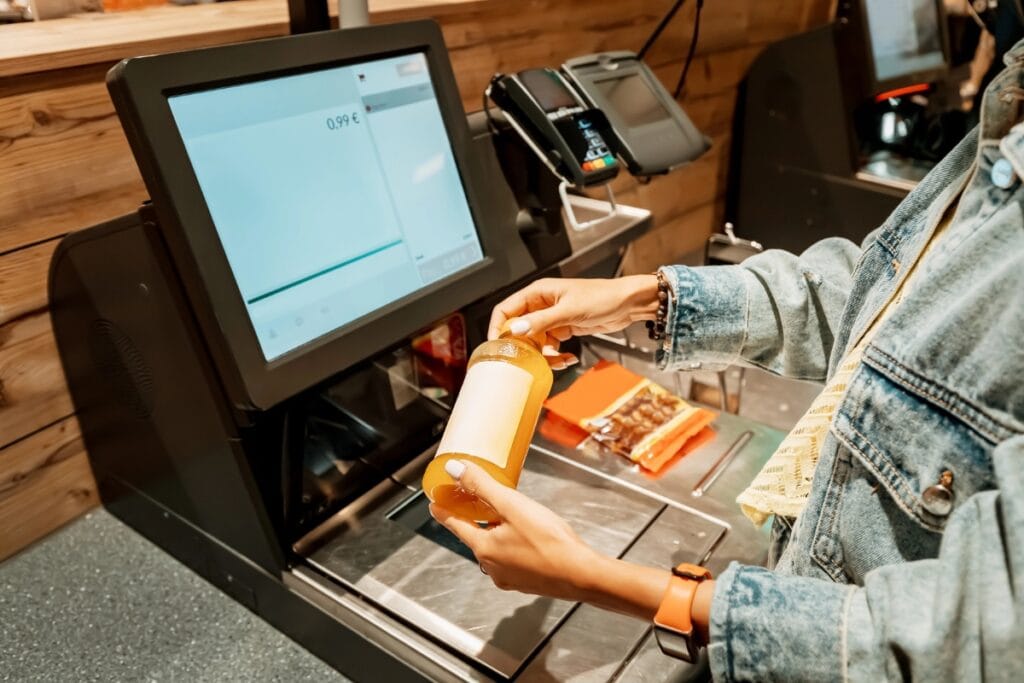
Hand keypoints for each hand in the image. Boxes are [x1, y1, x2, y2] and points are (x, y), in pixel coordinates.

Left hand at [429, 460, 679, 620]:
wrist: (582, 574)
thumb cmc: (549, 541)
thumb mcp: (512, 505)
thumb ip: (482, 486)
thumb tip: (454, 469)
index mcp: (484, 548)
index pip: (455, 526)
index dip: (444, 511)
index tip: (435, 503)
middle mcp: (492, 567)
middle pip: (475, 536)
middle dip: (475, 518)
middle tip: (476, 501)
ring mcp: (509, 577)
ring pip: (494, 548)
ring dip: (496, 531)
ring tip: (507, 514)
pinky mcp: (527, 581)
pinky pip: (510, 558)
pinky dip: (511, 543)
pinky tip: (527, 535)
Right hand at [487, 276, 660, 365]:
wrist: (627, 304)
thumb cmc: (602, 297)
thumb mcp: (569, 311)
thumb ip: (541, 321)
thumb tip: (515, 329)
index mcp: (537, 293)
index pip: (505, 309)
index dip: (499, 328)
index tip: (498, 347)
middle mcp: (541, 305)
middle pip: (519, 329)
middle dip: (525, 348)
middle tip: (531, 362)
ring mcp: (552, 318)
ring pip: (535, 342)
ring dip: (543, 356)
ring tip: (558, 361)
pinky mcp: (563, 329)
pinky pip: (550, 346)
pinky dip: (556, 356)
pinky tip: (568, 358)